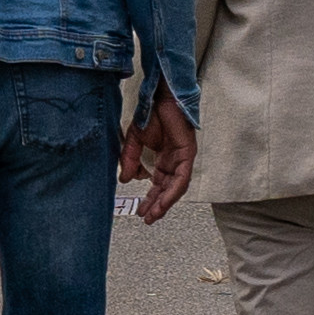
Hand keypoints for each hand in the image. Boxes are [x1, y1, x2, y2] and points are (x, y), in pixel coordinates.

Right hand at [123, 100, 198, 225]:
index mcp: (163, 158)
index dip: (149, 199)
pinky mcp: (188, 154)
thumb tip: (125, 180)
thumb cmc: (151, 114)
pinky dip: (172, 192)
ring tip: (154, 215)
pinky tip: (164, 201)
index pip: (158, 184)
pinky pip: (182, 179)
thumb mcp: (134, 142)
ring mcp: (182, 158)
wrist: (159, 96)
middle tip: (147, 218)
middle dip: (156, 205)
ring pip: (176, 188)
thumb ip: (129, 161)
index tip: (141, 211)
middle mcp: (174, 161)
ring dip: (164, 203)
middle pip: (167, 189)